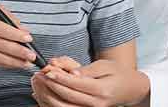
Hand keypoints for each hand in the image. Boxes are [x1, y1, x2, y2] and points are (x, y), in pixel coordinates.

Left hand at [33, 57, 148, 106]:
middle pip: (67, 96)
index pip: (77, 84)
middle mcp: (96, 104)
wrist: (129, 89)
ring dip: (47, 96)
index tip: (48, 70)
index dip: (60, 77)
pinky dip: (51, 104)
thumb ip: (88, 70)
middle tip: (39, 76)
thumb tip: (72, 73)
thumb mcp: (105, 65)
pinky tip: (42, 95)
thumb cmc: (117, 74)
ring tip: (38, 84)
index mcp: (102, 90)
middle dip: (51, 86)